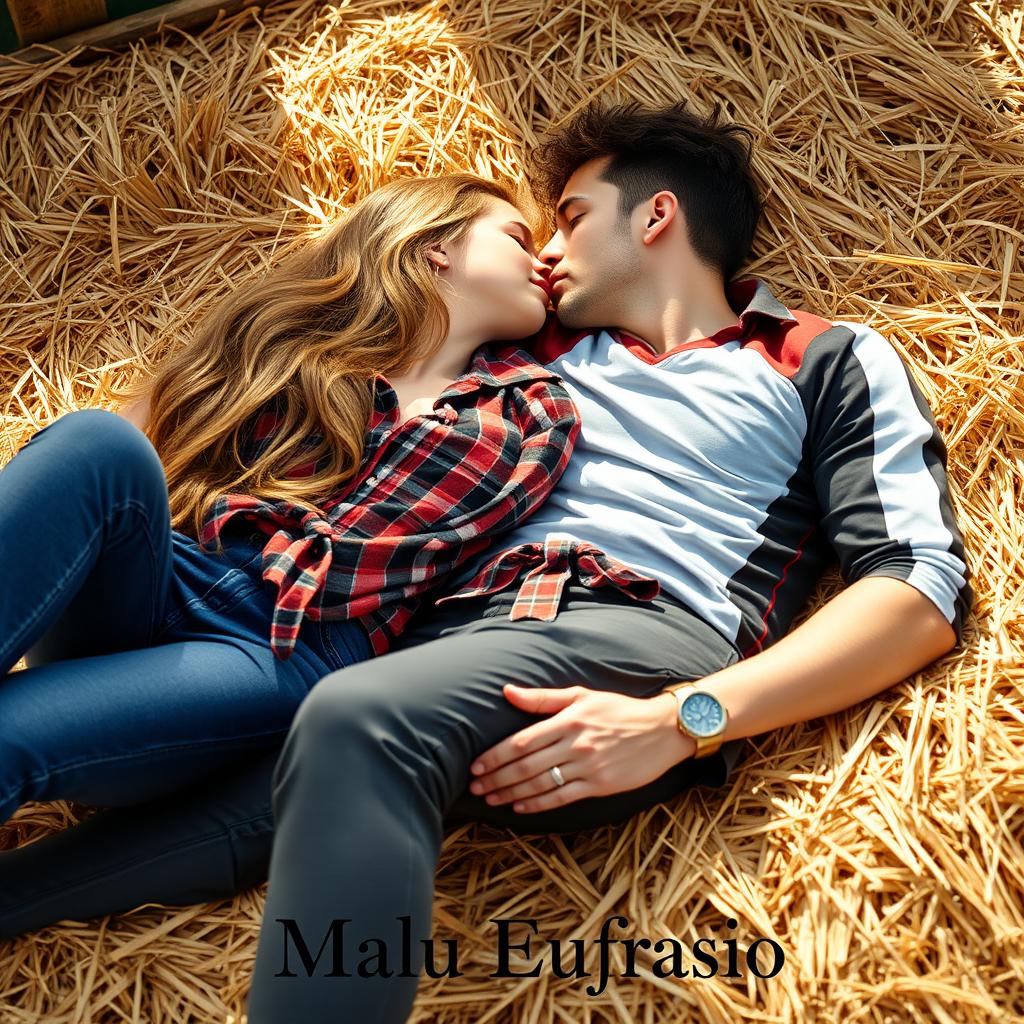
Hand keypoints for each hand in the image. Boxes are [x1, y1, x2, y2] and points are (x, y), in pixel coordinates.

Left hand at [467, 684, 695, 812]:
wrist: (662, 729)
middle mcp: (575, 744)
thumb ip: (543, 698)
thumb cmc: (619, 709)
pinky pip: (562, 798)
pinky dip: (538, 804)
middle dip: (497, 778)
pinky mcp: (600, 785)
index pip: (521, 741)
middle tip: (475, 787)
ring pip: (540, 784)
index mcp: (568, 720)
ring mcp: (588, 767)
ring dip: (511, 793)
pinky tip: (520, 807)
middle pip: (526, 765)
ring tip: (491, 799)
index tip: (476, 766)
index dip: (495, 756)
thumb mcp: (581, 695)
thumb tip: (507, 691)